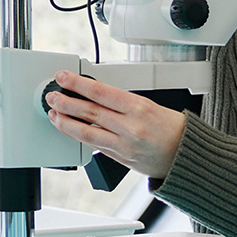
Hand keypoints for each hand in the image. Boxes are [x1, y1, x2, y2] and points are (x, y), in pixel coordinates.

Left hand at [46, 71, 185, 179]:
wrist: (184, 155)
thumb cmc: (171, 127)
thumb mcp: (150, 105)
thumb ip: (122, 103)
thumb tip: (95, 95)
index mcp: (139, 107)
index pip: (101, 92)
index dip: (78, 84)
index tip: (64, 77)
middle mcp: (130, 126)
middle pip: (90, 112)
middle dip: (66, 102)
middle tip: (52, 95)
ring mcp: (123, 145)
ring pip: (86, 132)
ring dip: (66, 122)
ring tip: (54, 114)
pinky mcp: (119, 159)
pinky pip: (94, 146)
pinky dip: (79, 136)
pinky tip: (70, 130)